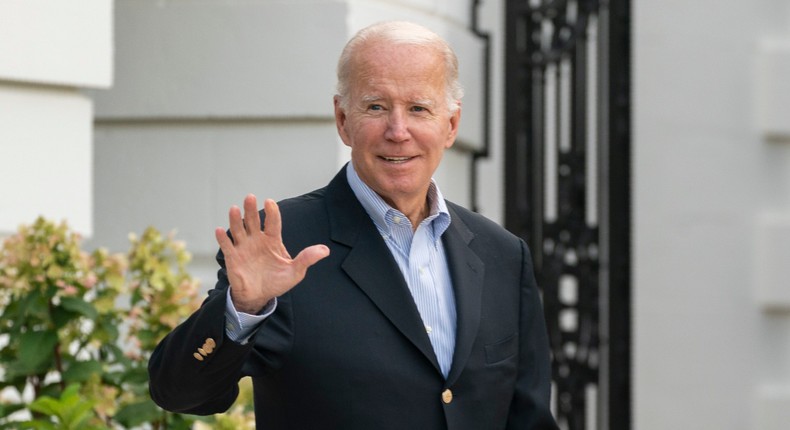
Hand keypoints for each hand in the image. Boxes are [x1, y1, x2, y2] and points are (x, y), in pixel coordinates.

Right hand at [215, 194, 329, 313]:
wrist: (259, 297)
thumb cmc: (277, 282)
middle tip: (250, 197)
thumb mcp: (295, 272)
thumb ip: (307, 259)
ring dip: (235, 219)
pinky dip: (222, 238)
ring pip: (238, 229)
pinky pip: (226, 246)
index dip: (272, 212)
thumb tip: (325, 250)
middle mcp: (257, 240)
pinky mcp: (233, 257)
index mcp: (272, 240)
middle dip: (251, 209)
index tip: (270, 202)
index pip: (273, 222)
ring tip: (235, 209)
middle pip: (253, 221)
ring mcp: (244, 247)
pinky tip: (219, 230)